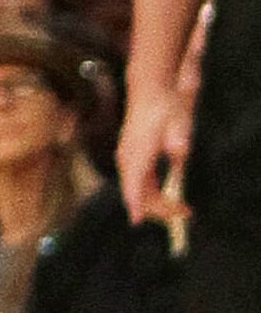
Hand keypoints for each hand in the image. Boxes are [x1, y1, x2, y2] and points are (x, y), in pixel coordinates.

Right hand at [120, 81, 185, 225]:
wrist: (149, 91)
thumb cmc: (164, 106)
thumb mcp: (178, 121)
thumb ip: (178, 139)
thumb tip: (179, 154)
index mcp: (137, 152)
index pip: (132, 183)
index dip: (134, 204)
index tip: (137, 221)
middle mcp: (128, 158)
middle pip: (137, 193)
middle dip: (158, 208)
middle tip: (185, 211)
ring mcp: (127, 158)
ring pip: (136, 190)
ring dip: (155, 203)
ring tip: (178, 207)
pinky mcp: (130, 158)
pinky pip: (137, 183)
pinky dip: (150, 194)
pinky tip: (165, 195)